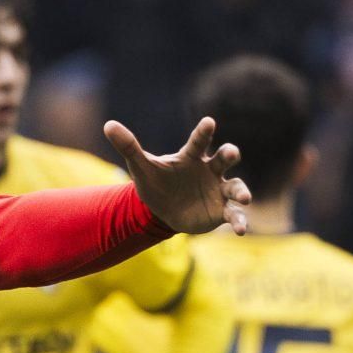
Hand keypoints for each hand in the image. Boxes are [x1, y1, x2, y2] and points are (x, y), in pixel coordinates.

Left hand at [104, 116, 252, 235]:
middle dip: (230, 155)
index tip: (208, 122)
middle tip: (231, 154)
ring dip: (242, 191)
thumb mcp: (141, 167)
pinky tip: (241, 230)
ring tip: (244, 198)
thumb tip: (108, 125)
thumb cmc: (155, 183)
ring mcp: (218, 190)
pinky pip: (234, 214)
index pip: (199, 141)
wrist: (162, 210)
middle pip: (224, 159)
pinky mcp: (221, 210)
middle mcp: (210, 170)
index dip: (204, 132)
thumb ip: (128, 146)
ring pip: (235, 186)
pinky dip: (239, 221)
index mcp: (192, 157)